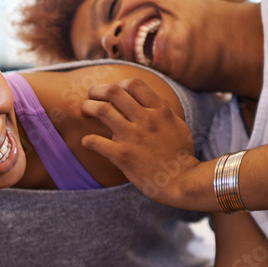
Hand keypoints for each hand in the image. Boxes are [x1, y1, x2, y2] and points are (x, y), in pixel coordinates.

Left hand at [81, 79, 199, 208]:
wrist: (183, 182)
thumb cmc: (181, 155)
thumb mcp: (180, 126)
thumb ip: (166, 111)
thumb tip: (156, 99)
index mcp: (159, 111)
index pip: (134, 84)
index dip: (119, 84)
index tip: (113, 92)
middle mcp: (145, 120)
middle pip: (113, 92)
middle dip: (96, 90)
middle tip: (90, 96)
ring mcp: (133, 137)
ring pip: (101, 110)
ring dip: (88, 107)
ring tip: (84, 111)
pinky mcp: (123, 155)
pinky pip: (96, 141)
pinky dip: (87, 140)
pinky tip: (87, 142)